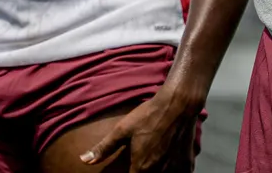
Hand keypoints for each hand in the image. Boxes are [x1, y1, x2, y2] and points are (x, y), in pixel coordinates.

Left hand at [79, 87, 201, 170]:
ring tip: (151, 163)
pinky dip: (173, 171)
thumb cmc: (149, 115)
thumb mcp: (122, 129)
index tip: (128, 170)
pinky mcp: (187, 165)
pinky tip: (168, 162)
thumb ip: (104, 148)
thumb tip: (84, 160)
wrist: (178, 104)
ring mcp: (175, 170)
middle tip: (139, 162)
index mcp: (141, 168)